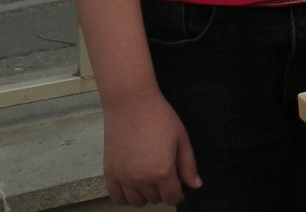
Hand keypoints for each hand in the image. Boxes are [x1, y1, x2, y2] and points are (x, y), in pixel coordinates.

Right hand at [101, 89, 201, 205]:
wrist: (131, 103)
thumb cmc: (159, 117)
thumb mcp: (181, 139)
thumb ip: (189, 165)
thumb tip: (196, 185)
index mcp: (162, 172)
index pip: (172, 198)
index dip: (178, 195)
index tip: (179, 189)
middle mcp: (141, 179)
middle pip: (155, 199)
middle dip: (163, 191)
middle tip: (165, 176)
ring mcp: (123, 177)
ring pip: (136, 201)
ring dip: (145, 195)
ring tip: (150, 180)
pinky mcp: (109, 172)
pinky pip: (117, 197)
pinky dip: (125, 197)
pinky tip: (132, 186)